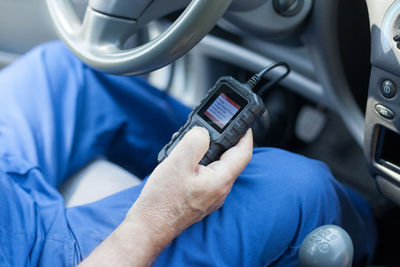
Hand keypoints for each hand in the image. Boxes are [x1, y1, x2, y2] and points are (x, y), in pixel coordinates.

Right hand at [125, 127, 252, 249]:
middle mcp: (220, 190)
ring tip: (189, 142)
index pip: (243, 153)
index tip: (241, 121)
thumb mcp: (178, 162)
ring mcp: (210, 196)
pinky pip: (206, 175)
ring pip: (216, 166)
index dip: (245, 134)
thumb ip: (195, 142)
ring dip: (206, 151)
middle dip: (221, 140)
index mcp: (220, 180)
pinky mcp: (200, 198)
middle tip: (208, 128)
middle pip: (230, 158)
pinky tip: (183, 160)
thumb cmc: (162, 200)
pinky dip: (198, 163)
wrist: (149, 227)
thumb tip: (204, 132)